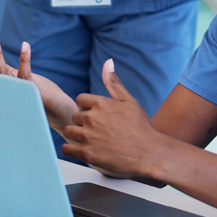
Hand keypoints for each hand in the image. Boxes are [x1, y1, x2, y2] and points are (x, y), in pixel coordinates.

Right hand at [0, 33, 77, 132]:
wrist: (59, 114)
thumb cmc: (38, 97)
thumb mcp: (18, 79)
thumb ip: (3, 69)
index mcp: (2, 85)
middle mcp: (6, 89)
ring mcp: (18, 90)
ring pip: (3, 70)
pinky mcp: (32, 90)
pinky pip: (26, 73)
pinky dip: (24, 59)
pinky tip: (25, 45)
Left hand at [62, 59, 166, 178]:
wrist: (149, 153)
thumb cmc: (141, 127)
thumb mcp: (129, 101)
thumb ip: (114, 83)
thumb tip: (107, 62)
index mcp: (102, 104)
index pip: (81, 100)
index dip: (88, 108)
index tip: (96, 116)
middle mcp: (93, 119)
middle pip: (75, 116)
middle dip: (83, 122)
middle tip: (97, 130)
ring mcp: (89, 137)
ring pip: (69, 131)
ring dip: (76, 135)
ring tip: (91, 140)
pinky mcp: (87, 154)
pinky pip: (66, 149)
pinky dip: (72, 149)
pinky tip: (84, 149)